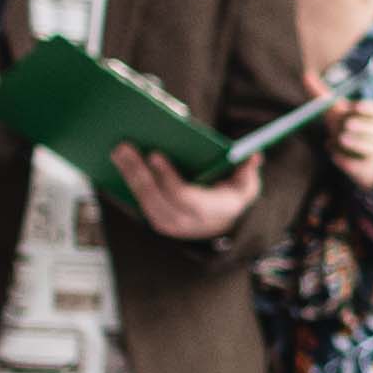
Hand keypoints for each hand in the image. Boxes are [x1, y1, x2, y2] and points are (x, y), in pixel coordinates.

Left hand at [110, 141, 260, 240]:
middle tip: (124, 147)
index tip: (154, 154)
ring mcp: (170, 225)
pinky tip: (120, 163)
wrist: (222, 223)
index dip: (167, 177)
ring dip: (129, 175)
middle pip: (156, 198)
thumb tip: (254, 156)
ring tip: (118, 151)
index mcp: (212, 210)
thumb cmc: (232, 197)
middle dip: (138, 172)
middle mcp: (188, 223)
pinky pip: (139, 202)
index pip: (184, 196)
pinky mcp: (157, 221)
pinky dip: (129, 182)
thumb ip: (248, 171)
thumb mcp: (246, 185)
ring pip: (144, 200)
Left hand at [325, 97, 372, 189]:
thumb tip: (305, 75)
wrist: (352, 157)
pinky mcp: (369, 168)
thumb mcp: (333, 110)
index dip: (369, 109)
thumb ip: (321, 93)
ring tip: (342, 139)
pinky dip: (341, 157)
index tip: (355, 107)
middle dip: (356, 125)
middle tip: (347, 126)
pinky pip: (354, 161)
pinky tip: (337, 153)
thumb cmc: (343, 128)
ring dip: (349, 142)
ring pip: (366, 145)